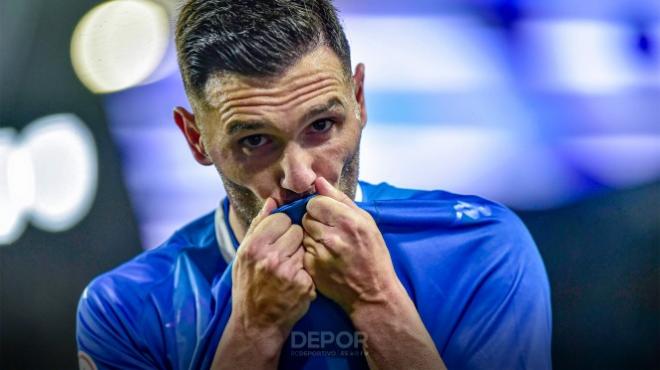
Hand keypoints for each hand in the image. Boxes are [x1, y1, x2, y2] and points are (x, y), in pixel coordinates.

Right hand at [230, 198, 315, 348]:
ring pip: (307, 246)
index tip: (279, 237)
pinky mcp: (304, 285)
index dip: (282, 227)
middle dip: (294, 239)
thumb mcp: (243, 255)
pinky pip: (312, 265)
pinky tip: (296, 281)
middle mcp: (271, 258)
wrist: (256, 323)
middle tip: (285, 254)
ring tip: (289, 268)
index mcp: (254, 247)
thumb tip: (272, 200)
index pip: (281, 218)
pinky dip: (307, 271)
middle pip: (297, 231)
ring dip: (301, 254)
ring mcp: (289, 272)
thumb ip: (258, 225)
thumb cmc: (248, 286)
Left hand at [302, 177, 400, 313]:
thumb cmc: (373, 255)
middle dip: (315, 221)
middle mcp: (332, 236)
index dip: (320, 207)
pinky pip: (302, 249)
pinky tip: (324, 257)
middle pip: (306, 216)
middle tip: (329, 231)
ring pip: (303, 232)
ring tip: (328, 245)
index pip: (315, 202)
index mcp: (348, 221)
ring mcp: (320, 254)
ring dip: (312, 236)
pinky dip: (310, 251)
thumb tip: (319, 181)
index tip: (328, 214)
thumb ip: (341, 200)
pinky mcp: (311, 268)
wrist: (372, 294)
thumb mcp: (366, 222)